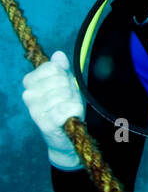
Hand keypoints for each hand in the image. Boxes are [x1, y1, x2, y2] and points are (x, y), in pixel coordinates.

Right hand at [22, 51, 84, 166]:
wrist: (66, 136)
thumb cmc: (65, 107)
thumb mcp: (65, 84)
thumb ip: (61, 69)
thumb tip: (58, 55)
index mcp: (30, 83)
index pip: (51, 67)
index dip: (63, 74)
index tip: (63, 85)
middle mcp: (29, 96)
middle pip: (59, 79)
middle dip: (70, 88)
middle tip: (68, 99)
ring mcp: (35, 110)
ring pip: (63, 94)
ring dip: (73, 101)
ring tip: (69, 109)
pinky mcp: (45, 124)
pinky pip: (66, 108)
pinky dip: (74, 111)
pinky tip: (71, 116)